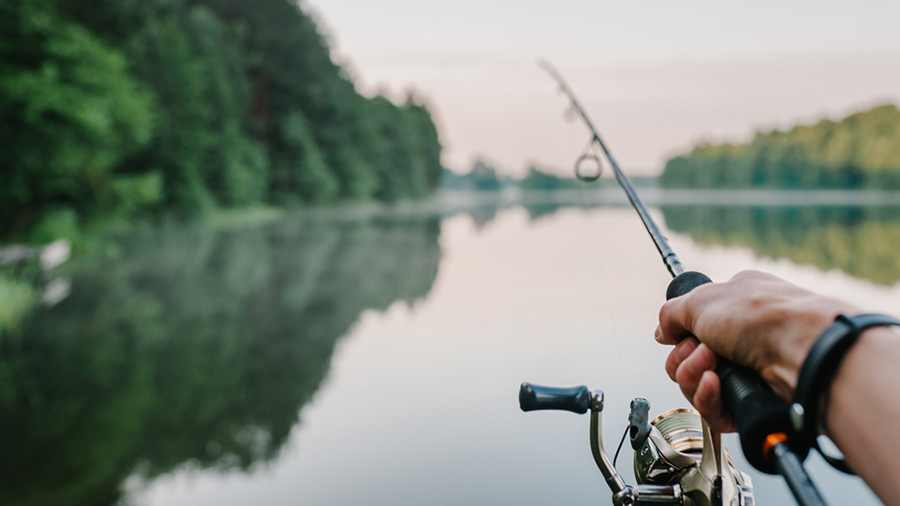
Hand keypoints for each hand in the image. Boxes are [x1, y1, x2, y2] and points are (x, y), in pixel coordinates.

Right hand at [655, 270, 857, 432]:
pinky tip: (716, 384)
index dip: (680, 334)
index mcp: (735, 305)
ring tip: (712, 366)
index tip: (679, 335)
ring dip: (692, 375)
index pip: (692, 326)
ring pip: (696, 386)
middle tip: (702, 350)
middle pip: (688, 359)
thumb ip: (671, 314)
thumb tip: (662, 332)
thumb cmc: (761, 316)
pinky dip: (707, 397)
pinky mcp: (750, 402)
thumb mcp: (701, 299)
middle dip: (684, 357)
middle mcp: (742, 338)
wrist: (801, 349)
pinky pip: (712, 410)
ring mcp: (747, 371)